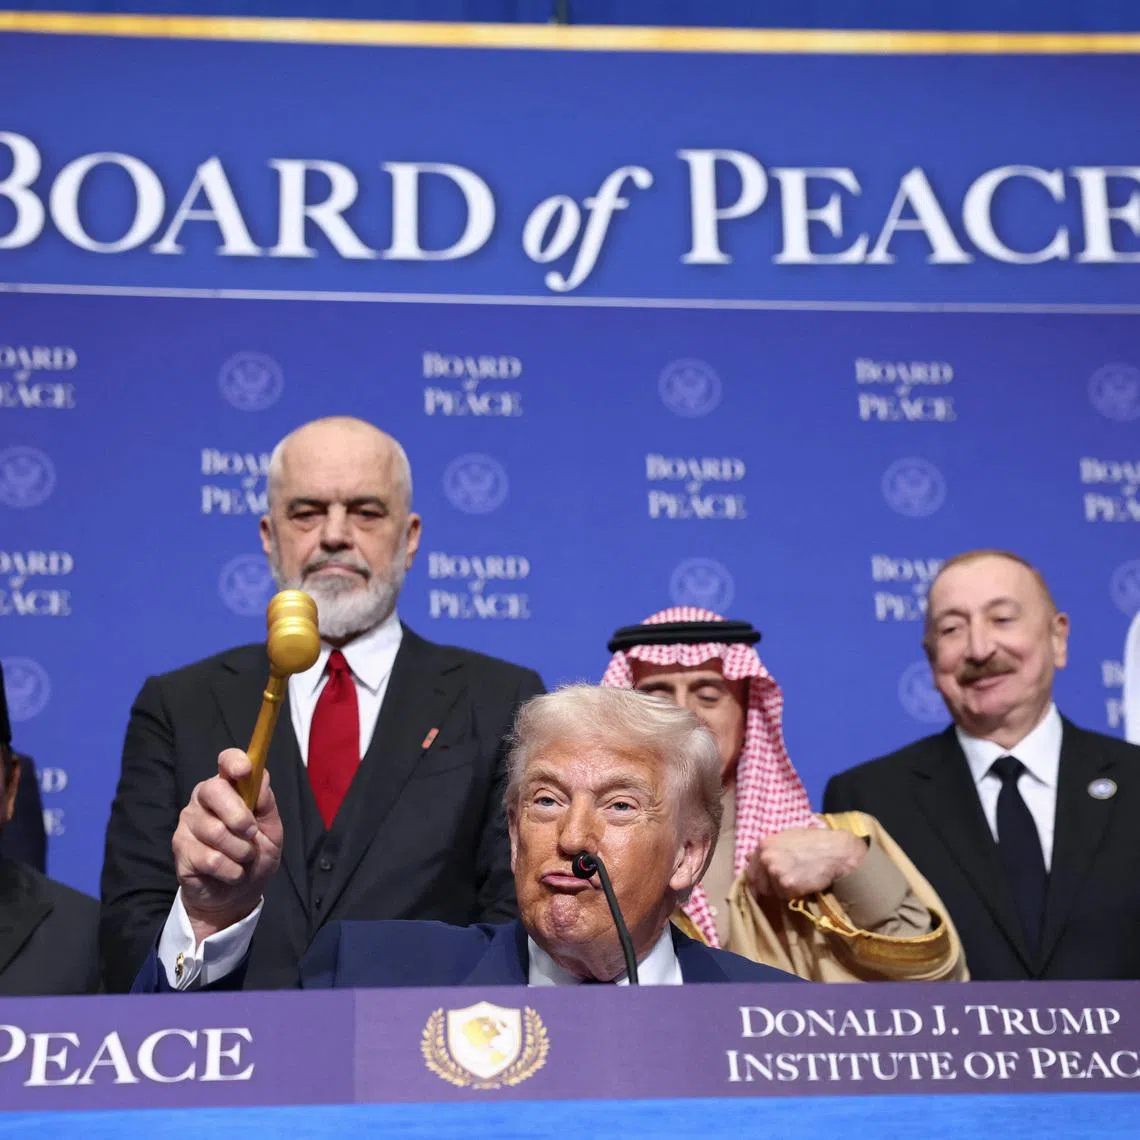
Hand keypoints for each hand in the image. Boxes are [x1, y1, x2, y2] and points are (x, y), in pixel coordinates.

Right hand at [172, 748, 282, 944]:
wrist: (236, 895)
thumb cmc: (256, 855)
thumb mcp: (272, 830)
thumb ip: (266, 804)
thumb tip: (261, 778)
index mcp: (230, 787)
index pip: (226, 761)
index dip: (235, 762)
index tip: (245, 771)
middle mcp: (204, 799)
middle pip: (215, 790)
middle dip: (239, 816)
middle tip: (251, 833)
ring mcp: (188, 823)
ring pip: (216, 830)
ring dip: (241, 851)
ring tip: (244, 858)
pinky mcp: (180, 849)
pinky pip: (210, 858)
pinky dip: (231, 870)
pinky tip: (231, 872)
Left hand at [746, 826, 866, 900]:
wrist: (836, 851)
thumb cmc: (814, 841)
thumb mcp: (787, 837)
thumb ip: (768, 849)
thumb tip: (747, 857)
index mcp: (764, 845)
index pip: (751, 870)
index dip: (760, 878)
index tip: (767, 882)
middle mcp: (766, 859)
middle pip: (759, 884)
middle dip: (770, 886)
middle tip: (787, 881)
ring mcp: (776, 873)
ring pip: (773, 892)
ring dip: (783, 890)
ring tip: (799, 879)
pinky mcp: (788, 886)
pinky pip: (786, 897)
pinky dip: (794, 894)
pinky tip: (805, 883)